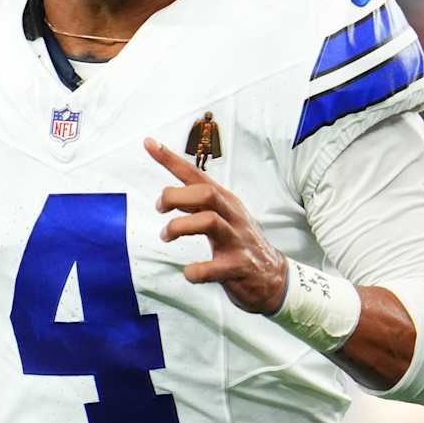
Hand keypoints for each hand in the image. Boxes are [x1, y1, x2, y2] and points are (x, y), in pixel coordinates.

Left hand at [146, 137, 289, 314]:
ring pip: (209, 221)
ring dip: (179, 227)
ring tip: (167, 237)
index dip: (171, 159)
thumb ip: (197, 204)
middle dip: (175, 196)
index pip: (196, 174)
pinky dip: (194, 271)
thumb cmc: (240, 243)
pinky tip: (189, 272)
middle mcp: (232, 216)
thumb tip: (167, 195)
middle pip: (204, 193)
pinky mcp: (238, 266)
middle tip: (159, 209)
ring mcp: (236, 240)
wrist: (274, 278)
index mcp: (225, 201)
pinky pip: (211, 268)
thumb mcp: (222, 216)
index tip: (149, 144)